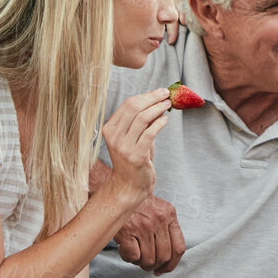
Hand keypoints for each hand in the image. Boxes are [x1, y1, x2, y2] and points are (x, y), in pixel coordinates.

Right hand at [100, 88, 170, 206]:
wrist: (129, 185)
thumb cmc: (132, 159)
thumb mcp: (131, 138)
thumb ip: (140, 121)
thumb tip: (156, 101)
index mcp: (110, 129)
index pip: (127, 105)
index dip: (145, 96)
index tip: (158, 92)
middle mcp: (114, 136)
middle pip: (134, 108)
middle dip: (153, 98)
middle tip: (166, 94)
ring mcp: (124, 146)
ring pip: (143, 118)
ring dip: (158, 108)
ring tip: (168, 105)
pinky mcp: (136, 156)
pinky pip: (150, 133)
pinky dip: (159, 123)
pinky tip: (165, 120)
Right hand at [115, 195, 184, 274]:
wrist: (117, 189)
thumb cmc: (137, 204)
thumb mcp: (158, 210)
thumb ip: (166, 229)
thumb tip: (166, 260)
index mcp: (169, 215)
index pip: (179, 248)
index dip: (171, 265)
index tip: (162, 270)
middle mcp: (159, 220)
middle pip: (164, 257)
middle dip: (154, 266)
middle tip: (145, 263)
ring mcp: (143, 226)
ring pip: (148, 260)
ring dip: (140, 263)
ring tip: (134, 254)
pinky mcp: (127, 231)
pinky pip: (133, 257)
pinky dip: (128, 258)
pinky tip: (124, 249)